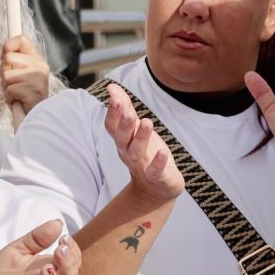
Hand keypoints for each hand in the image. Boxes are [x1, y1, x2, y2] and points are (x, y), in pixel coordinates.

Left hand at [0, 35, 50, 112]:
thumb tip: (5, 50)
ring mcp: (37, 78)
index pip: (22, 40)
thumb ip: (13, 60)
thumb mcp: (20, 73)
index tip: (5, 56)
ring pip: (6, 75)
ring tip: (16, 92)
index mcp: (37, 59)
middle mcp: (40, 66)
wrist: (37, 113)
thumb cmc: (25, 94)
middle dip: (4, 72)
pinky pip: (9, 90)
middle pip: (8, 58)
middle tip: (13, 82)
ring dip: (6, 87)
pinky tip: (18, 100)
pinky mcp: (32, 90)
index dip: (8, 45)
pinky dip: (9, 97)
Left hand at [0, 220, 76, 274]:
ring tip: (45, 270)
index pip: (73, 261)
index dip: (73, 251)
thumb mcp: (17, 249)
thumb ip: (36, 238)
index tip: (64, 238)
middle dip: (69, 264)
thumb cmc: (2, 271)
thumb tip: (58, 223)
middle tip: (59, 250)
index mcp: (50, 267)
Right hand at [103, 83, 183, 205]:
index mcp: (123, 140)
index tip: (114, 97)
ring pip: (136, 152)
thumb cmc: (145, 153)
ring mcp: (141, 165)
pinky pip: (155, 170)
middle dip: (124, 124)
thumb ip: (125, 108)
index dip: (112, 113)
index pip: (112, 126)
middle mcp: (128, 152)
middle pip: (122, 138)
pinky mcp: (156, 176)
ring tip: (147, 122)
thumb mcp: (135, 130)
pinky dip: (158, 162)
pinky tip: (163, 152)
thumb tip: (112, 87)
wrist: (156, 187)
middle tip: (128, 110)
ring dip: (141, 137)